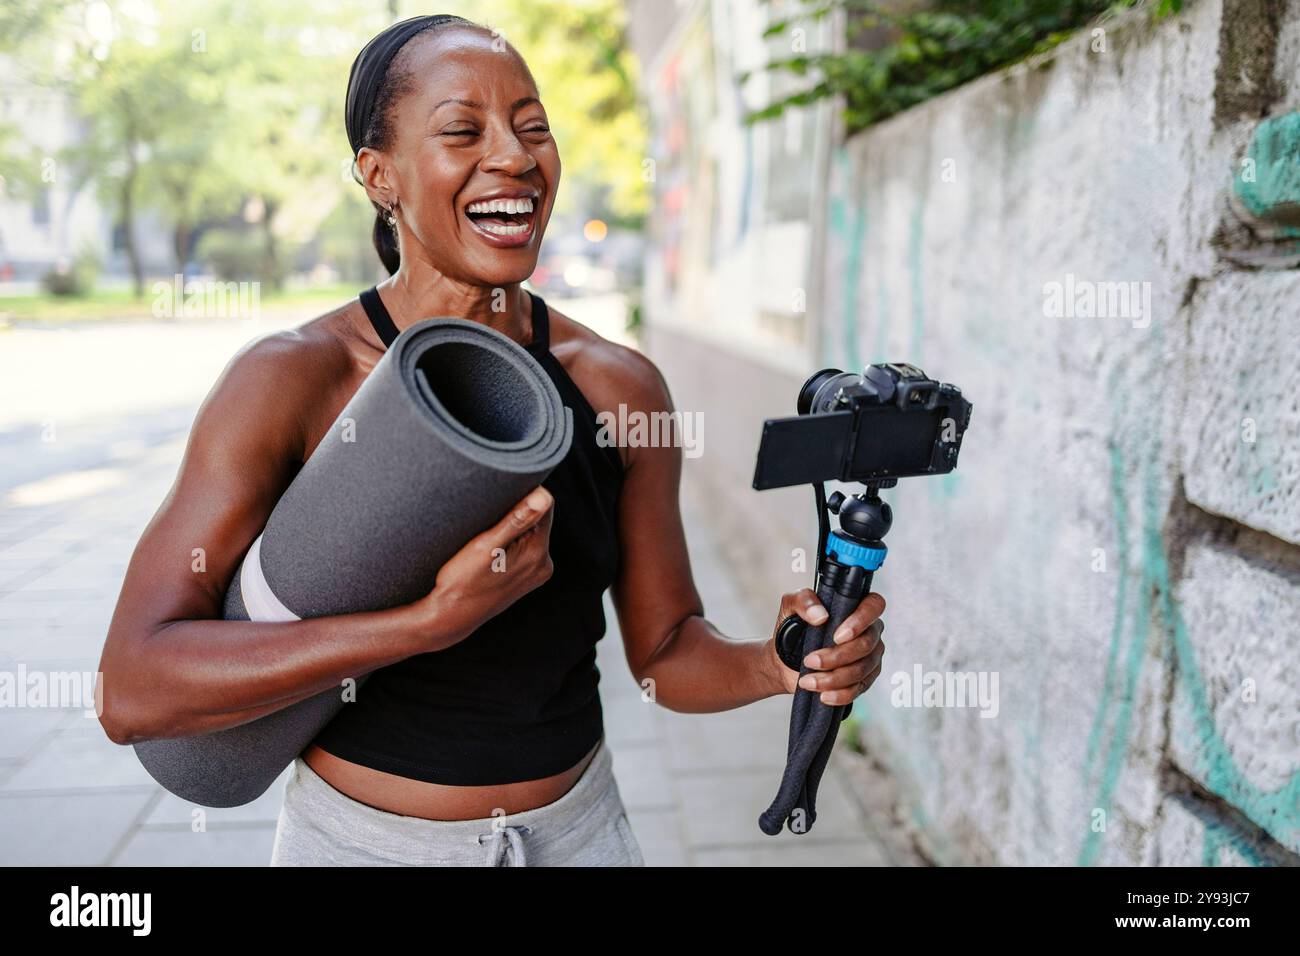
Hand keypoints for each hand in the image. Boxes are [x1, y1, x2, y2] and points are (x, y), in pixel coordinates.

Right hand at [410, 486, 554, 649]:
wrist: (451, 617)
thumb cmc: (462, 582)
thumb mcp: (486, 545)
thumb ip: (516, 520)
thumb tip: (544, 496)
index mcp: (538, 554)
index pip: (544, 508)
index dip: (523, 498)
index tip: (500, 505)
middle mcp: (544, 565)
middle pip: (538, 522)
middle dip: (517, 516)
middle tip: (488, 526)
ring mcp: (536, 574)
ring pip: (529, 535)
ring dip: (512, 530)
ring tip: (488, 544)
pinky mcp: (526, 578)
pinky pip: (524, 549)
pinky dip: (510, 544)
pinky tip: (491, 555)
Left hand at [767, 588, 885, 703]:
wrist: (784, 659)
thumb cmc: (792, 628)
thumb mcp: (790, 606)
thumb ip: (804, 601)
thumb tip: (821, 615)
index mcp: (857, 607)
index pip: (874, 605)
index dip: (860, 621)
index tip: (836, 636)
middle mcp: (869, 631)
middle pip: (865, 645)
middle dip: (836, 656)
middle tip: (809, 661)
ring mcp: (870, 657)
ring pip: (861, 670)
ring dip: (832, 678)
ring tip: (807, 681)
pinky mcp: (864, 680)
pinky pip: (858, 690)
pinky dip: (839, 694)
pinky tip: (823, 696)